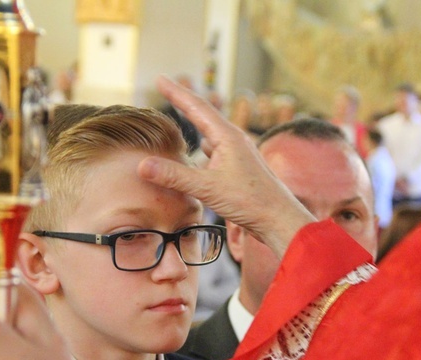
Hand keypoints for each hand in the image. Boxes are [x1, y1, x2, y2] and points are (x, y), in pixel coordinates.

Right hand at [138, 75, 315, 258]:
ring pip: (211, 133)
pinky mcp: (240, 169)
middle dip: (183, 102)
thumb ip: (174, 176)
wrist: (279, 219)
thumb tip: (142, 164)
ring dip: (195, 123)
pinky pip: (216, 150)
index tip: (160, 79)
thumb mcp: (207, 188)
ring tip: (181, 114)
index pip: (197, 107)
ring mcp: (239, 154)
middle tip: (165, 87)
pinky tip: (200, 152)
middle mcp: (235, 140)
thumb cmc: (250, 202)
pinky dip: (203, 146)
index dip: (176, 93)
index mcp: (228, 137)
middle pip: (204, 115)